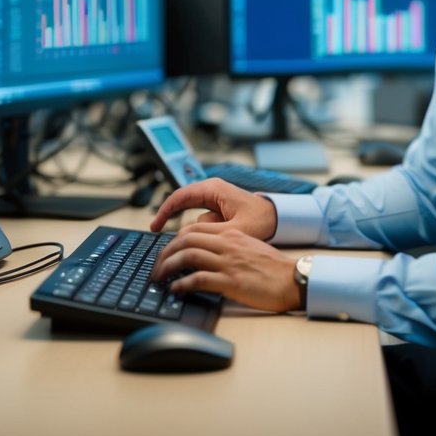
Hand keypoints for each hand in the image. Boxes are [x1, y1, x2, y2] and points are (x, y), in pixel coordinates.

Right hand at [148, 179, 278, 240]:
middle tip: (158, 236)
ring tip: (191, 247)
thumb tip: (184, 237)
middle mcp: (212, 190)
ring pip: (192, 215)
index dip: (164, 211)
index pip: (180, 196)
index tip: (154, 226)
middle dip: (171, 221)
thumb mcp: (234, 229)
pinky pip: (201, 219)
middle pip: (182, 204)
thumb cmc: (262, 220)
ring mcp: (215, 198)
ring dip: (190, 231)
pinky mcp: (218, 208)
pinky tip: (203, 244)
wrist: (280, 218)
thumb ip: (209, 232)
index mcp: (214, 189)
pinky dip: (198, 231)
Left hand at [150, 227, 301, 312]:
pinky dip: (182, 283)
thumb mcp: (249, 249)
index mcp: (232, 235)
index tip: (166, 251)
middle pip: (186, 239)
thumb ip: (228, 248)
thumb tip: (207, 256)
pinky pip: (198, 279)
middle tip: (156, 265)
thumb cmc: (273, 269)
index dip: (174, 239)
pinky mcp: (231, 282)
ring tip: (159, 277)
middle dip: (165, 252)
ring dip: (168, 266)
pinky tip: (175, 288)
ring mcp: (228, 262)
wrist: (292, 280)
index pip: (194, 229)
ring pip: (188, 255)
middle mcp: (227, 244)